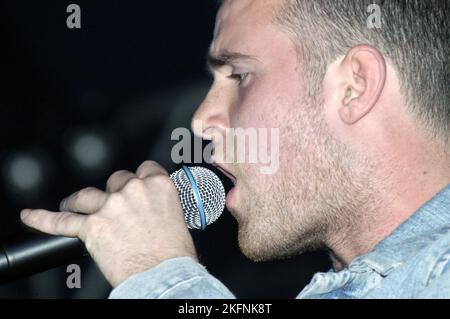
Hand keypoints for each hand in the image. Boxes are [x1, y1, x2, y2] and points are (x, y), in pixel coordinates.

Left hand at [20, 161, 196, 286]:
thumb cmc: (175, 254)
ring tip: (73, 205)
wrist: (165, 276)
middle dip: (114, 192)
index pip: (144, 168)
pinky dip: (44, 219)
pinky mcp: (91, 227)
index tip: (135, 183)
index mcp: (157, 186)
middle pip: (115, 180)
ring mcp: (109, 207)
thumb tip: (151, 212)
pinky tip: (33, 216)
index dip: (138, 178)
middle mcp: (132, 191)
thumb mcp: (176, 219)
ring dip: (79, 201)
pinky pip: (62, 221)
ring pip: (86, 195)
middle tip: (114, 207)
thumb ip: (159, 206)